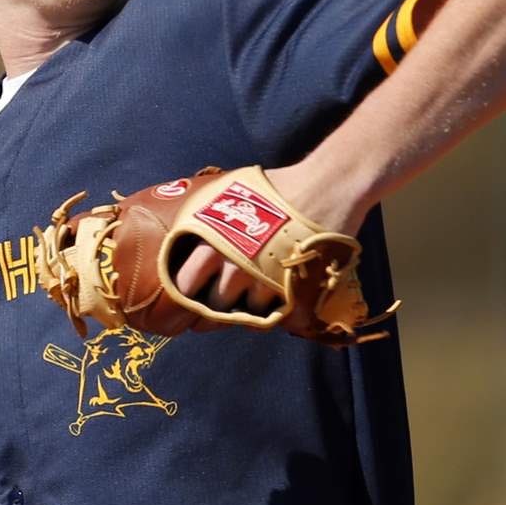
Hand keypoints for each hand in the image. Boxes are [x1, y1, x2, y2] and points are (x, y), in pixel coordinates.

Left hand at [171, 162, 363, 333]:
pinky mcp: (288, 291)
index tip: (182, 307)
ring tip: (247, 296)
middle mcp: (231, 262)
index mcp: (209, 239)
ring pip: (240, 314)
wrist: (324, 187)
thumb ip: (203, 216)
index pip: (181, 286)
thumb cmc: (274, 187)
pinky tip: (267, 298)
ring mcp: (261, 279)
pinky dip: (265, 312)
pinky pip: (267, 317)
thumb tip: (183, 233)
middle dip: (210, 311)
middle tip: (212, 311)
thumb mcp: (226, 192)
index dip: (181, 300)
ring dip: (241, 309)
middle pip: (209, 306)